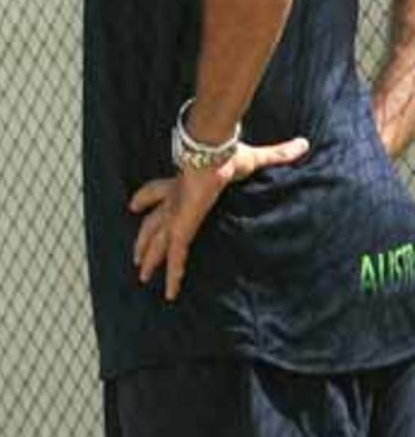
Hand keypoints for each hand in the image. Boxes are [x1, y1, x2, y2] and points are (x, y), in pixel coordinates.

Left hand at [129, 135, 308, 300]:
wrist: (215, 155)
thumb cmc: (229, 155)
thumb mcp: (255, 158)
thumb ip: (277, 154)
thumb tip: (303, 143)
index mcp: (183, 184)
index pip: (158, 192)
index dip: (145, 198)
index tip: (134, 206)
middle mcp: (174, 201)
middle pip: (152, 222)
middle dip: (144, 237)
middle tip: (136, 254)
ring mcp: (175, 216)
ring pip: (156, 241)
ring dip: (149, 256)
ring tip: (142, 274)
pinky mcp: (182, 228)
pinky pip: (175, 256)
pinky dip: (172, 275)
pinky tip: (169, 293)